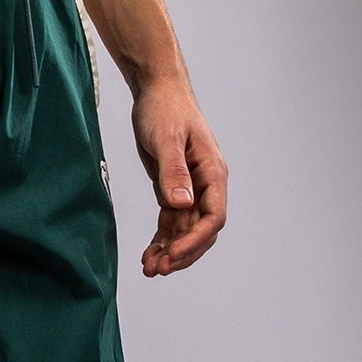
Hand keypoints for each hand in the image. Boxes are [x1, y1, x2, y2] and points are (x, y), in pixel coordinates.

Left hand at [131, 78, 227, 276]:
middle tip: (158, 269)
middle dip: (182, 253)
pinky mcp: (173, 191)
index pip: (213, 217)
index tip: (173, 254)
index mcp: (212, 173)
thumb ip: (174, 172)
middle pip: (201, 231)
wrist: (155, 92)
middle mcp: (205, 186)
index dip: (195, 240)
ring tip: (149, 269)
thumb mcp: (167, 139)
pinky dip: (161, 241)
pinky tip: (148, 255)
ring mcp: (190, 190)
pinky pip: (171, 224)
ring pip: (184, 232)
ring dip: (169, 252)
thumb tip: (183, 204)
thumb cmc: (165, 108)